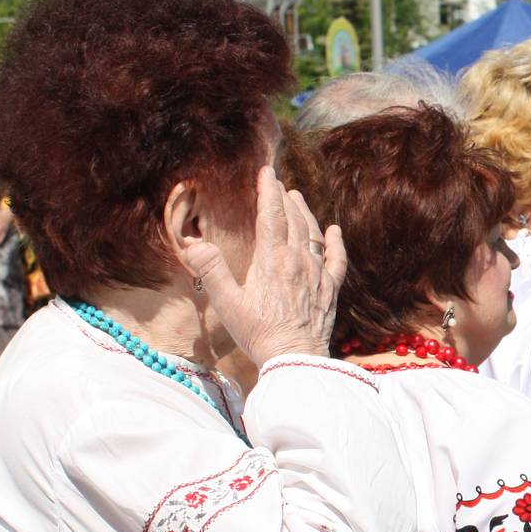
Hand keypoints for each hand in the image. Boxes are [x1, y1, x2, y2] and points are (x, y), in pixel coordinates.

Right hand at [181, 167, 345, 367]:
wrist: (295, 359)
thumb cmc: (258, 333)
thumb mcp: (227, 303)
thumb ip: (211, 270)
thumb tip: (194, 243)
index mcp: (272, 260)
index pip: (271, 215)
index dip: (268, 191)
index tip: (266, 172)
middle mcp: (298, 261)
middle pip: (293, 220)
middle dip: (285, 198)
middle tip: (278, 183)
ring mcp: (317, 274)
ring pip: (314, 234)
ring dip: (305, 213)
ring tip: (297, 197)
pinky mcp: (330, 290)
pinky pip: (337, 259)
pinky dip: (335, 242)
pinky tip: (334, 230)